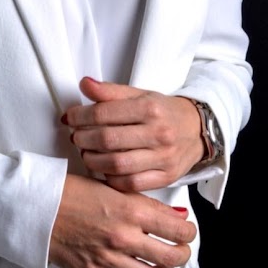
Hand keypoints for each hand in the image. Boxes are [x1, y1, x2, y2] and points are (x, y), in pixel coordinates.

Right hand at [49, 173, 196, 267]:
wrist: (37, 205)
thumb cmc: (68, 191)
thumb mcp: (110, 186)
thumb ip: (142, 201)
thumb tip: (170, 212)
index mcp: (129, 209)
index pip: (176, 227)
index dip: (189, 230)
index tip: (188, 229)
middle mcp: (122, 236)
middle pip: (170, 256)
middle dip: (182, 253)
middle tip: (182, 248)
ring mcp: (109, 258)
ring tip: (165, 265)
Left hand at [62, 77, 205, 191]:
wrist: (197, 129)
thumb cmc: (163, 112)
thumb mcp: (140, 95)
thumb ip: (110, 91)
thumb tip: (84, 84)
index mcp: (149, 108)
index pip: (104, 112)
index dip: (80, 116)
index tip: (70, 117)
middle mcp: (158, 133)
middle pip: (108, 140)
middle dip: (83, 139)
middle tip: (75, 136)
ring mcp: (163, 158)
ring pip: (117, 165)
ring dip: (93, 160)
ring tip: (86, 153)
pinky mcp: (166, 177)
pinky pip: (131, 184)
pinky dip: (111, 178)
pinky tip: (104, 169)